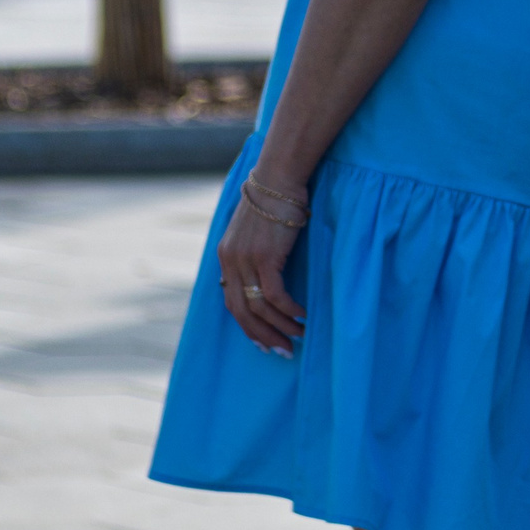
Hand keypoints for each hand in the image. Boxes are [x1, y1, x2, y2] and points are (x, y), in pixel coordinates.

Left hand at [216, 172, 306, 353]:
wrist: (278, 178)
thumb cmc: (275, 201)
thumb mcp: (255, 231)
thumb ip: (253, 253)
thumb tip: (265, 277)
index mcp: (225, 257)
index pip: (231, 301)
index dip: (247, 325)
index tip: (263, 341)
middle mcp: (230, 262)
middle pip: (242, 312)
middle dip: (262, 336)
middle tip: (282, 352)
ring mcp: (246, 261)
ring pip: (260, 309)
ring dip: (280, 328)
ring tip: (298, 337)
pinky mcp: (265, 258)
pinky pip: (276, 297)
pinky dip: (290, 311)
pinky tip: (303, 317)